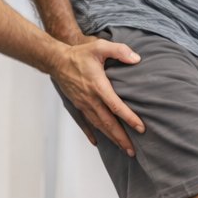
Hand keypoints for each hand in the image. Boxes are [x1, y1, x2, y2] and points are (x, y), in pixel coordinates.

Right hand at [50, 38, 144, 155]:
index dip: (129, 118)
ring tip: (123, 149)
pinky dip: (93, 134)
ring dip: (111, 138)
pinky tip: (98, 142)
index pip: (116, 106)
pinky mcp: (78, 106)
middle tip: (133, 151)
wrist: (57, 61)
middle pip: (108, 123)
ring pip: (99, 126)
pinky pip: (86, 123)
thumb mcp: (100, 46)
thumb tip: (137, 59)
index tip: (141, 128)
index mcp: (98, 86)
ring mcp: (83, 104)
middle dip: (121, 138)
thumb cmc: (80, 54)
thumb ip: (120, 51)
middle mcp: (90, 99)